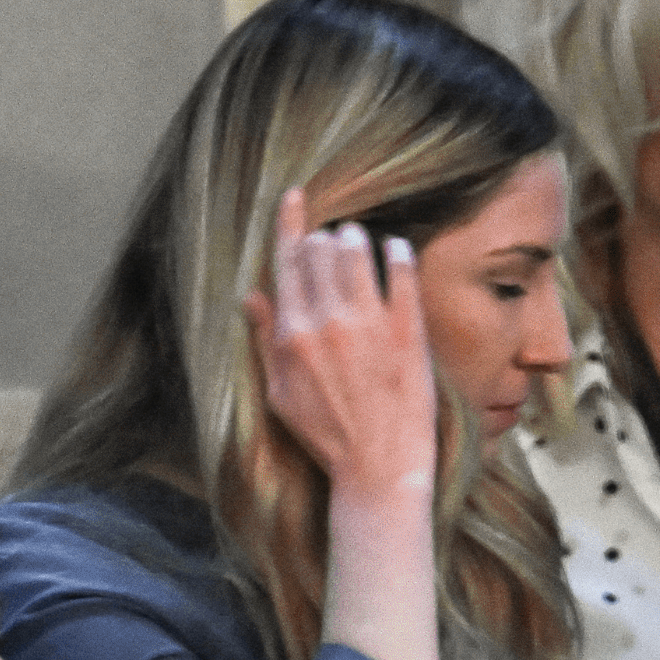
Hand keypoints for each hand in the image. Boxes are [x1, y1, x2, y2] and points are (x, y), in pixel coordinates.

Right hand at [244, 188, 438, 504]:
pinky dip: (396, 254)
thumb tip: (251, 298)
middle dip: (322, 236)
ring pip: (357, 256)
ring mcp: (370, 323)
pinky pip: (401, 275)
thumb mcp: (280, 394)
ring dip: (355, 238)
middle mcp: (328, 322)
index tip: (295, 196)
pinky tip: (394, 246)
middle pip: (320, 254)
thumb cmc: (325, 435)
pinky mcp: (408, 329)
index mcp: (292, 337)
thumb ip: (266, 341)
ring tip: (355, 236)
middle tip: (328, 234)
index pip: (287, 266)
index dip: (290, 225)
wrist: (377, 464)